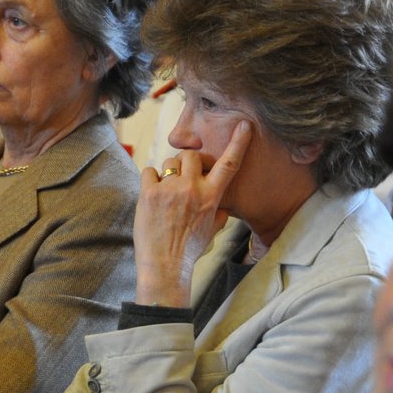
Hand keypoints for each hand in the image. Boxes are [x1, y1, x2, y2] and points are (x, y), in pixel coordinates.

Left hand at [134, 122, 251, 306]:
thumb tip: (221, 203)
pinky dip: (150, 179)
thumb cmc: (190, 250)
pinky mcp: (148, 193)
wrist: (165, 266)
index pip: (229, 164)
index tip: (244, 126)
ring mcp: (169, 189)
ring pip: (169, 162)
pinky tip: (153, 194)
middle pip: (192, 155)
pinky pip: (149, 171)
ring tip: (168, 191)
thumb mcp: (213, 230)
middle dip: (189, 161)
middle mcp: (192, 189)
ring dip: (169, 172)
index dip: (238, 143)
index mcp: (212, 197)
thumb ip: (219, 211)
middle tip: (185, 175)